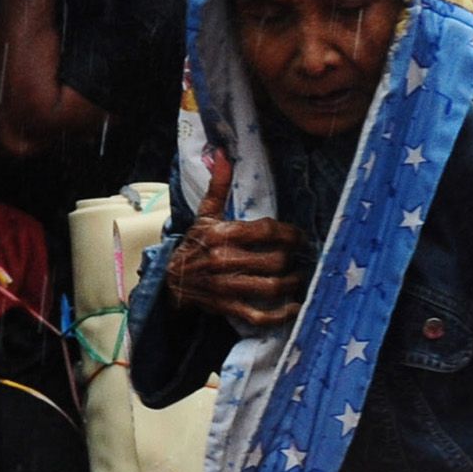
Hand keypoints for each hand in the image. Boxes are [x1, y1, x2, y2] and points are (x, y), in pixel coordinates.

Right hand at [165, 152, 311, 330]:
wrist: (169, 280)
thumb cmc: (194, 244)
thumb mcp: (204, 214)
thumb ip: (217, 186)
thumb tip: (223, 154)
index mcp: (222, 235)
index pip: (265, 231)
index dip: (289, 233)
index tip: (300, 236)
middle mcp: (225, 261)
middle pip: (273, 260)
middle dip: (293, 259)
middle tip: (303, 257)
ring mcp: (226, 287)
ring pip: (270, 287)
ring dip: (292, 283)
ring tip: (301, 277)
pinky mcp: (228, 307)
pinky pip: (259, 316)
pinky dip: (281, 315)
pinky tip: (295, 307)